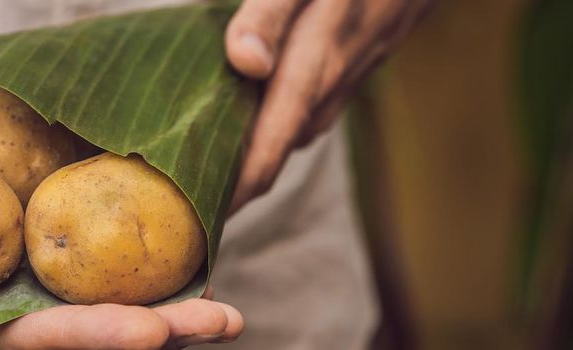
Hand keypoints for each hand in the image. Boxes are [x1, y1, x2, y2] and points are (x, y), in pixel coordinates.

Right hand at [0, 121, 243, 347]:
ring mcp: (11, 268)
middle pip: (73, 329)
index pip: (17, 342)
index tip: (147, 330)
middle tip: (221, 321)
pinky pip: (87, 243)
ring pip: (92, 295)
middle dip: (148, 331)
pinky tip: (191, 250)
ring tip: (227, 305)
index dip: (81, 339)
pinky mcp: (28, 226)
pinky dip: (139, 251)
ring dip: (161, 302)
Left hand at [224, 0, 429, 210]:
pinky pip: (324, 105)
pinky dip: (292, 125)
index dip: (241, 183)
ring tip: (231, 176)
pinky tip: (273, 123)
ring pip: (306, 128)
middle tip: (205, 209)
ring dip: (270, 155)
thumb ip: (269, 14)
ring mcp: (358, 69)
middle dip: (248, 181)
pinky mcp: (368, 57)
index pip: (273, 140)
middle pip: (286, 145)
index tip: (209, 219)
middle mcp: (340, 76)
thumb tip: (244, 63)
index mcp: (319, 57)